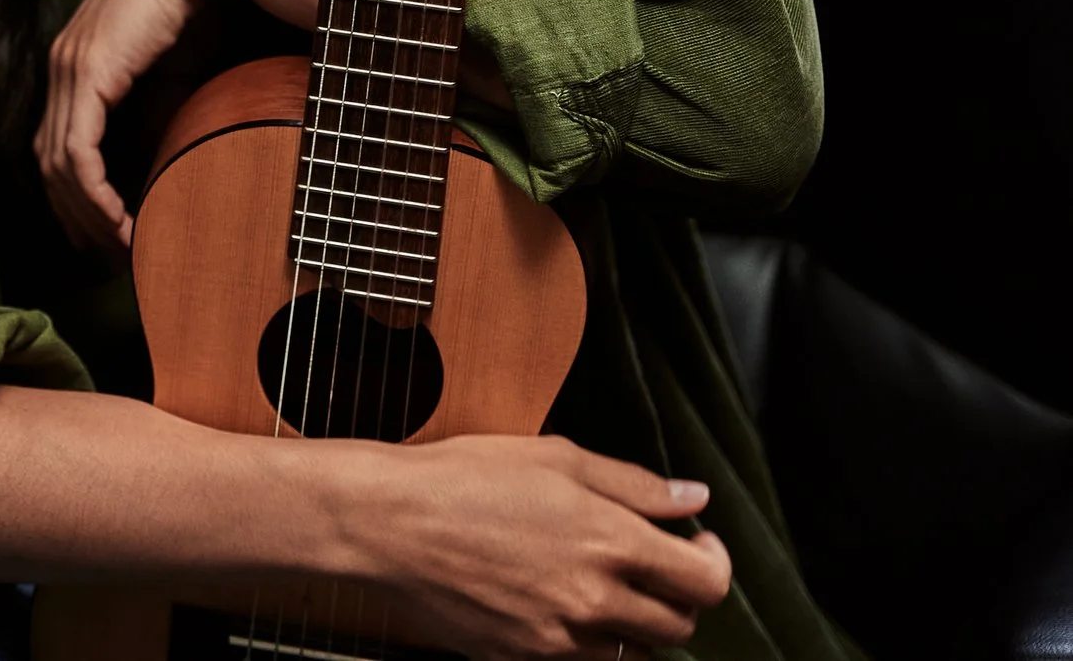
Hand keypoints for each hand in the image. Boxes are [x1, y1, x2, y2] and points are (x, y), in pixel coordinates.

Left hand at [36, 0, 197, 252]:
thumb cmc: (189, 1)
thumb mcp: (170, 73)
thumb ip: (154, 114)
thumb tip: (156, 160)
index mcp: (75, 69)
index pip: (56, 146)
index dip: (74, 196)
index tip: (103, 233)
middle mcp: (61, 71)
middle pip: (48, 164)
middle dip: (75, 217)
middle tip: (107, 256)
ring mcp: (68, 71)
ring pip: (58, 165)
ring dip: (87, 215)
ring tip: (121, 247)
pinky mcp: (87, 74)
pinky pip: (77, 152)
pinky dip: (94, 193)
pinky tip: (119, 221)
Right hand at [334, 436, 733, 659]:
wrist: (385, 523)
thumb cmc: (462, 477)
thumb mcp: (555, 457)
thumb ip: (634, 484)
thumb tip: (694, 500)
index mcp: (611, 541)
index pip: (707, 580)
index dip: (714, 561)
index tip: (697, 543)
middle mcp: (594, 598)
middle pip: (680, 624)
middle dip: (676, 594)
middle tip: (650, 565)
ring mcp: (559, 638)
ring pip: (635, 655)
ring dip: (635, 627)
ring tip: (603, 588)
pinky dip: (586, 645)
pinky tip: (560, 607)